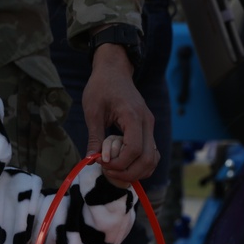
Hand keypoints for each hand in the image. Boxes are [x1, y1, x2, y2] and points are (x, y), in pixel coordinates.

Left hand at [82, 42, 157, 183]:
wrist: (114, 70)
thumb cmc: (101, 87)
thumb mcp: (93, 112)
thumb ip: (94, 138)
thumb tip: (90, 161)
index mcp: (133, 116)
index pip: (134, 150)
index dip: (118, 163)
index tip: (101, 163)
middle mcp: (147, 122)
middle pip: (147, 159)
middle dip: (127, 173)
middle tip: (108, 172)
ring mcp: (150, 126)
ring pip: (153, 159)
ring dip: (136, 172)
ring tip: (115, 171)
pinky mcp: (148, 129)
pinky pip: (151, 154)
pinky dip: (140, 165)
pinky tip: (123, 166)